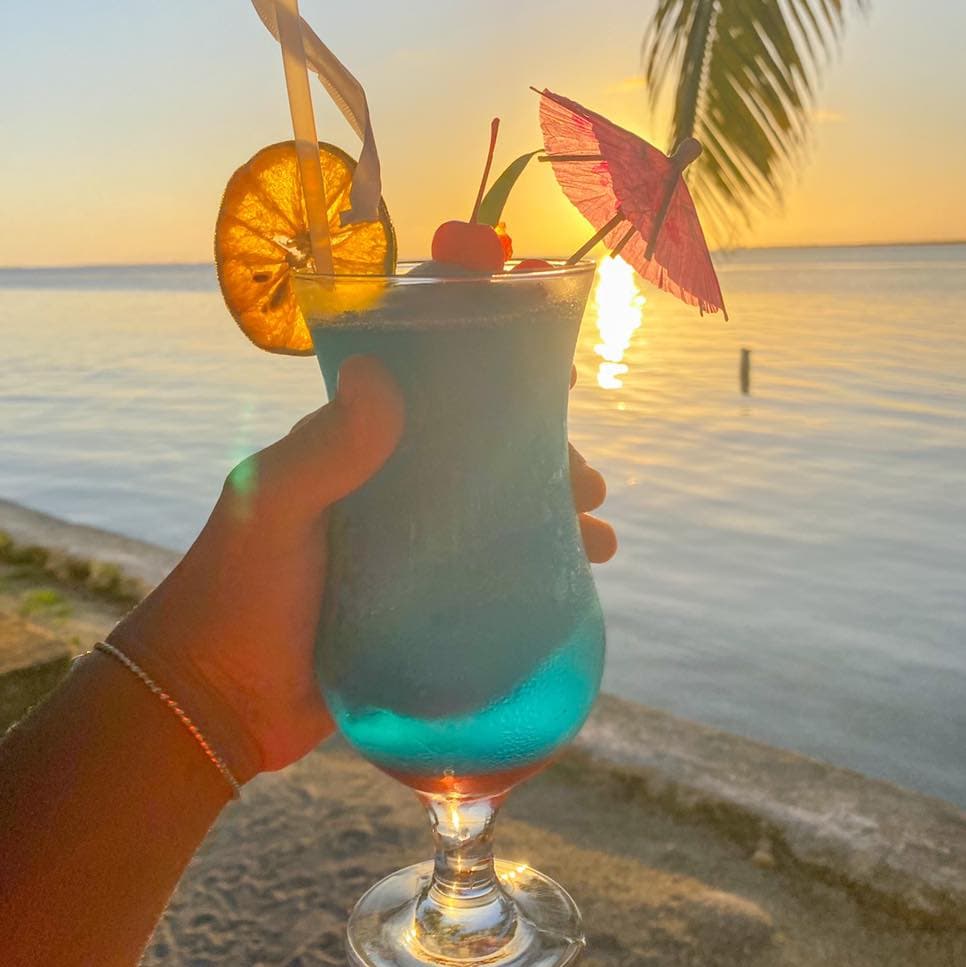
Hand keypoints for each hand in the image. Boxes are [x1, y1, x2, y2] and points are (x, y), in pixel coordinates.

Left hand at [108, 357, 614, 784]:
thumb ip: (321, 449)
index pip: (439, 404)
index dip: (497, 388)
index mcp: (355, 456)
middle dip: (546, 465)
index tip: (555, 380)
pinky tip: (574, 587)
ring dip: (553, 523)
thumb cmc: (235, 594)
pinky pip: (488, 582)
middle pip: (483, 466)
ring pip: (496, 523)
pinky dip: (534, 578)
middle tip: (589, 484)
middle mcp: (388, 498)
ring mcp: (409, 557)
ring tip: (600, 538)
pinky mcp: (420, 611)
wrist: (219, 701)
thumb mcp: (271, 509)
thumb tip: (375, 374)